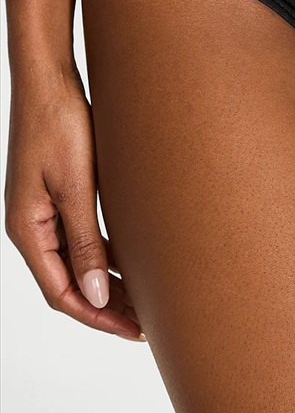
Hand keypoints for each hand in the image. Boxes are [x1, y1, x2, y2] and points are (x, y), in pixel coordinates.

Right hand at [4, 63, 144, 340]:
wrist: (50, 81)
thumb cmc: (58, 125)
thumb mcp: (76, 187)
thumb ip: (86, 243)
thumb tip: (98, 294)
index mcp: (28, 230)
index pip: (62, 293)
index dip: (99, 316)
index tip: (134, 331)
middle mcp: (32, 227)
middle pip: (70, 284)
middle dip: (108, 306)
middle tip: (148, 323)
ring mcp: (44, 212)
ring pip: (77, 263)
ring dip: (109, 282)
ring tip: (147, 300)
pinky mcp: (58, 196)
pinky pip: (81, 238)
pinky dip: (106, 255)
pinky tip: (134, 261)